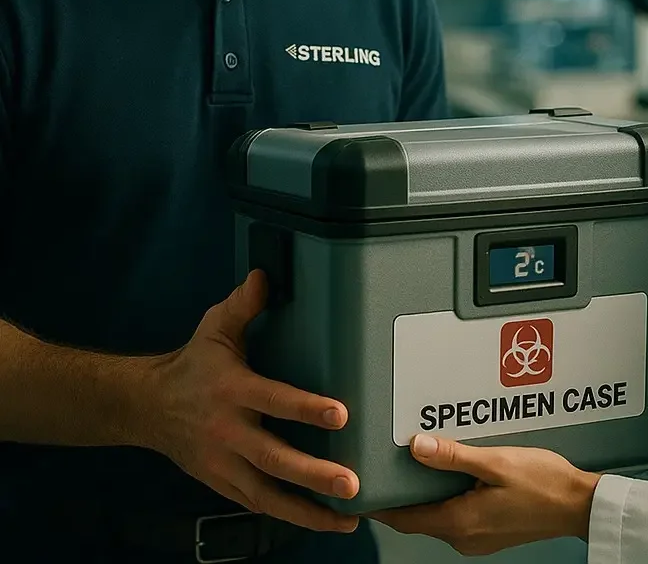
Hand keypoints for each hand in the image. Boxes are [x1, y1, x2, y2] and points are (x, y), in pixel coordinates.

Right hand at [142, 270, 358, 533]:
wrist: (146, 406)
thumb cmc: (193, 363)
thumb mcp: (214, 327)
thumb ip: (243, 304)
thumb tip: (265, 275)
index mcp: (231, 390)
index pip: (273, 400)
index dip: (306, 408)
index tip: (341, 414)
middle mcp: (228, 432)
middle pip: (274, 459)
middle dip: (314, 474)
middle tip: (352, 483)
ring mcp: (224, 463)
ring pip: (269, 494)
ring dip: (309, 511)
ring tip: (349, 518)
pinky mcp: (222, 483)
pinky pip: (260, 504)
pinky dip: (291, 516)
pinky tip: (324, 522)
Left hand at [371, 434, 599, 555]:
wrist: (578, 505)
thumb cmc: (543, 482)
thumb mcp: (495, 461)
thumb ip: (454, 456)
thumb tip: (416, 446)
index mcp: (460, 522)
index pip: (405, 519)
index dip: (380, 506)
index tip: (361, 490)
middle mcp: (464, 537)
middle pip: (419, 518)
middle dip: (401, 495)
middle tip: (385, 466)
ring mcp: (477, 539)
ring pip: (437, 517)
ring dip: (425, 495)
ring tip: (415, 464)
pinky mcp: (489, 533)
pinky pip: (456, 517)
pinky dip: (445, 498)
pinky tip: (451, 475)